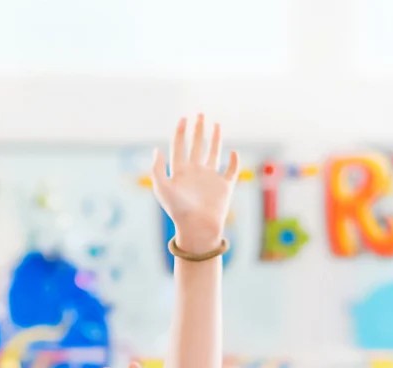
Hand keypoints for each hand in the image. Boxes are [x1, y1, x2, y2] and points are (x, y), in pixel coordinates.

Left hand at [151, 115, 238, 254]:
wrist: (197, 229)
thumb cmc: (178, 211)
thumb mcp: (162, 188)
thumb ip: (157, 169)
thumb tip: (157, 150)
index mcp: (180, 172)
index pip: (179, 147)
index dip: (180, 132)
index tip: (183, 118)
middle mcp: (195, 173)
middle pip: (196, 146)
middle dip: (197, 130)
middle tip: (199, 114)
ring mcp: (210, 179)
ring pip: (213, 153)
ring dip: (215, 139)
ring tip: (216, 123)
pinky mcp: (225, 187)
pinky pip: (232, 171)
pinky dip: (235, 161)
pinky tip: (234, 153)